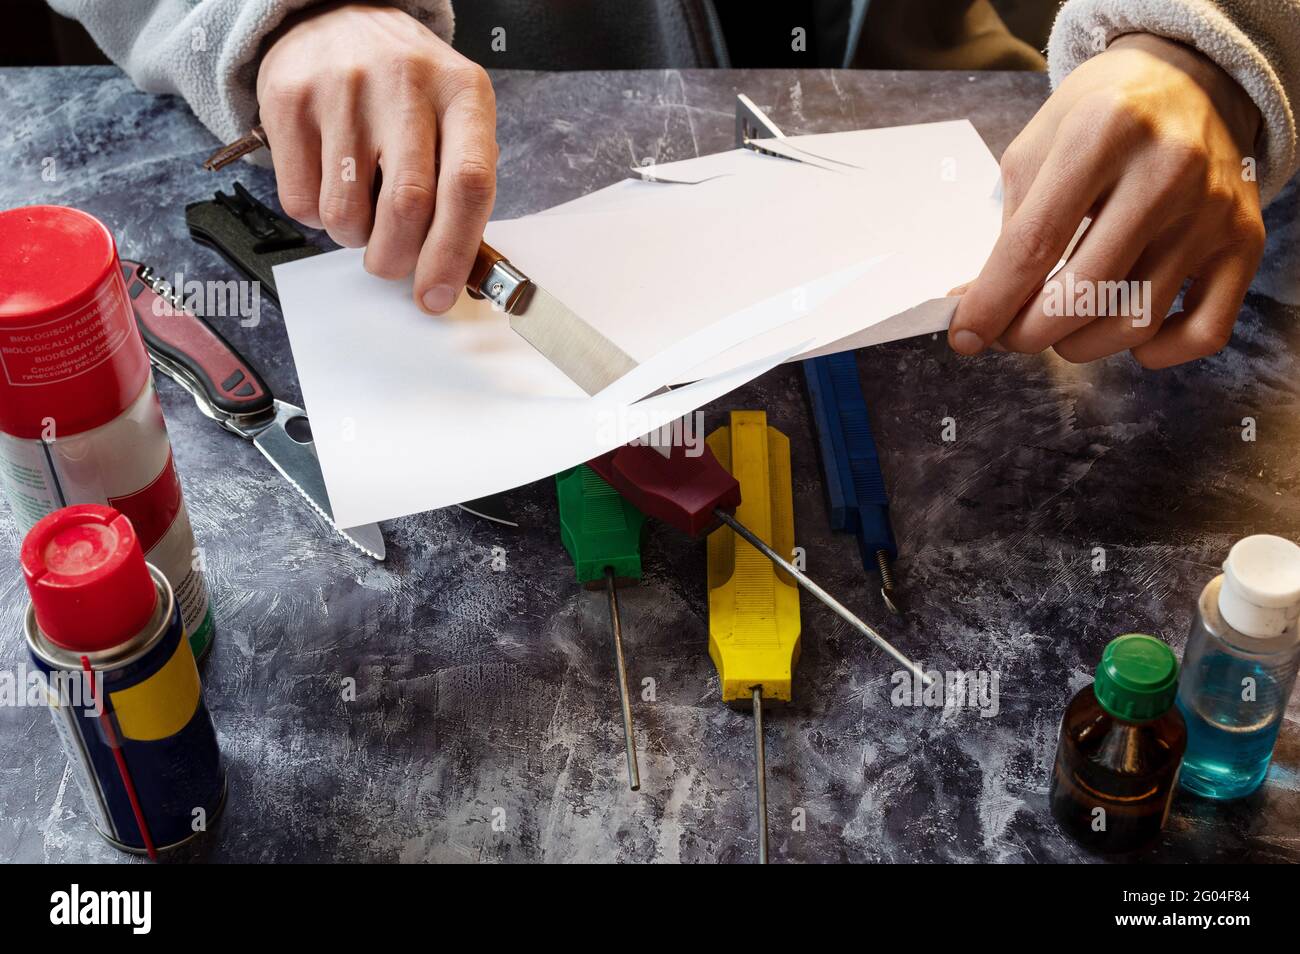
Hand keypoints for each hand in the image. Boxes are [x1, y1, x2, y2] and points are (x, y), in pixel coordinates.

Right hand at [256, 2, 497, 313]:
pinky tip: (331, 186)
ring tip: (362, 214)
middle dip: (397, 258)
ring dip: (355, 239)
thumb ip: (460, 187)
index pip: (468, 185)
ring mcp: (343, 89)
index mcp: (462, 93)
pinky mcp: (289, 100)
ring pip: (347, 213)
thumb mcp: (453, 118)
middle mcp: (405, 83)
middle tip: (392, 265)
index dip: (452, 253)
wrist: (338, 17)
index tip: (436, 295)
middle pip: (407, 206)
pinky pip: (301, 201)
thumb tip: (451, 274)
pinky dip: (318, 220)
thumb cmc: (406, 90)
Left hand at [949, 34, 1264, 367]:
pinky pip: (1203, 330)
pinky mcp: (1244, 240)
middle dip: (1028, 333)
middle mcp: (1167, 169)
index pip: (1033, 244)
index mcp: (1101, 133)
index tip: (964, 336)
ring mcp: (1212, 209)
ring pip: (1134, 321)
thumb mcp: (1037, 149)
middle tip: (1009, 333)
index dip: (991, 303)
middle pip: (1084, 292)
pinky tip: (1125, 335)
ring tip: (1058, 326)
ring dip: (1079, 344)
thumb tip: (974, 307)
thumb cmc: (1099, 119)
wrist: (1190, 80)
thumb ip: (1007, 229)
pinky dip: (1157, 351)